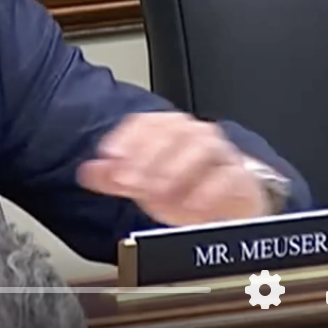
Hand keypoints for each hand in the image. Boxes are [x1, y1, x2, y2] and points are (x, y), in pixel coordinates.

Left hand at [76, 112, 268, 226]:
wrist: (228, 204)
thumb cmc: (183, 188)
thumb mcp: (143, 183)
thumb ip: (113, 176)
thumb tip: (87, 172)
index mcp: (168, 130)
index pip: (146, 122)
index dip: (126, 138)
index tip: (109, 156)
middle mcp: (195, 135)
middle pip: (172, 132)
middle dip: (146, 157)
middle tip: (129, 182)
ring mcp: (220, 154)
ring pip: (201, 147)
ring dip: (174, 169)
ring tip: (156, 192)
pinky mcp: (240, 178)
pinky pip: (228, 176)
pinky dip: (208, 190)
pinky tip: (190, 204)